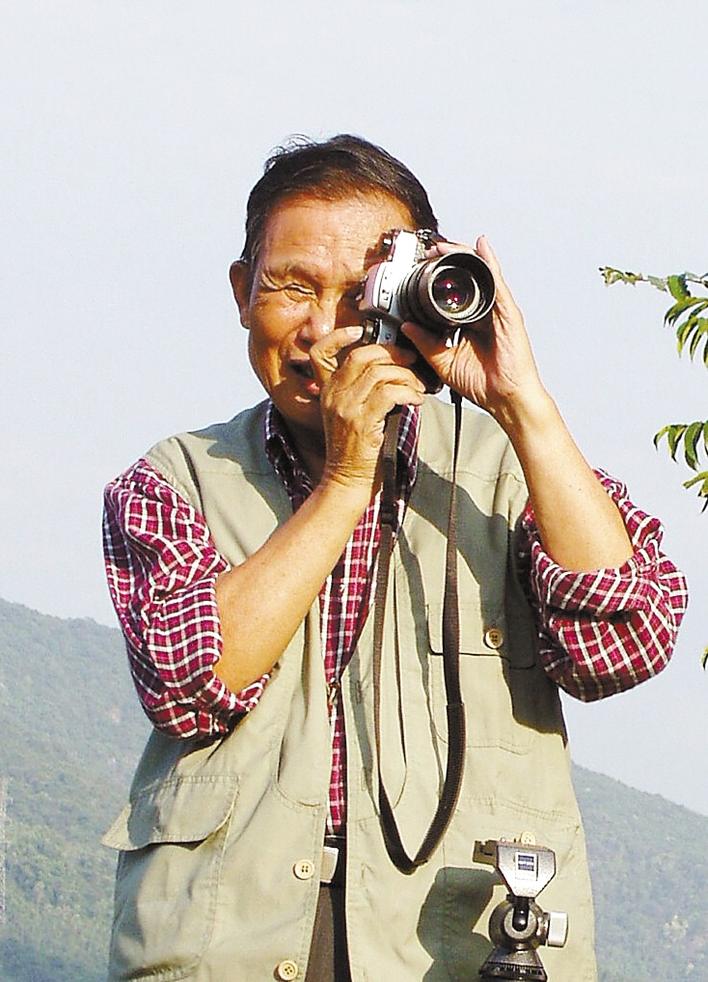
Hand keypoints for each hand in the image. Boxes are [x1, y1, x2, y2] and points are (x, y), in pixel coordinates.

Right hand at [309, 327, 425, 491]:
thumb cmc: (353, 448)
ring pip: (380, 372)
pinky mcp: (361, 422)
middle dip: (392, 353)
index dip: (340, 336)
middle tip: (410, 362)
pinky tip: (416, 400)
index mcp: (326, 389)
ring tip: (418, 387)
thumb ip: (359, 390)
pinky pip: (389, 393)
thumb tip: (388, 368)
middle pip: (361, 355)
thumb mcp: (348, 413)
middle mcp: (332, 395)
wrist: (346, 479)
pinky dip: (409, 393)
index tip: (362, 332)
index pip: (320, 352)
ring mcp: (345, 408)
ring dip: (407, 377)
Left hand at [401, 236, 547, 428]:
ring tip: (444, 246)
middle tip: (429, 251)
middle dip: (448, 259)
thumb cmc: (483, 383)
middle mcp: (484, 313)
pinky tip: (481, 247)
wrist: (505, 399)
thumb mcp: (443, 362)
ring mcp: (497, 311)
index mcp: (469, 322)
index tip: (420, 266)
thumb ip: (425, 342)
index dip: (438, 276)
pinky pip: (497, 283)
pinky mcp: (508, 313)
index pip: (454, 291)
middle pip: (468, 276)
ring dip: (462, 255)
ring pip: (481, 273)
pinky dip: (489, 263)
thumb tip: (406, 326)